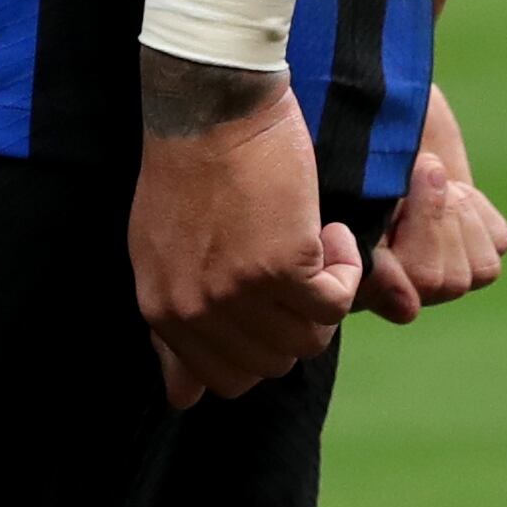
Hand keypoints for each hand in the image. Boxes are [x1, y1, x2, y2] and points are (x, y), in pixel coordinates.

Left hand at [129, 69, 362, 408]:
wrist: (208, 104)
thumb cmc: (191, 169)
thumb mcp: (161, 253)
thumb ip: (175, 325)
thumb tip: (184, 401)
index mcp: (162, 309)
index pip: (222, 381)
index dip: (259, 344)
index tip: (268, 298)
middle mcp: (193, 308)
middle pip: (272, 363)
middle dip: (293, 318)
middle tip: (290, 260)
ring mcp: (236, 291)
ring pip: (309, 337)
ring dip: (321, 289)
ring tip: (302, 234)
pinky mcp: (281, 264)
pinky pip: (336, 299)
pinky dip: (345, 267)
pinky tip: (324, 226)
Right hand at [361, 84, 506, 323]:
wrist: (384, 107)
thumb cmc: (351, 133)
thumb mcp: (345, 166)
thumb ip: (358, 209)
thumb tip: (391, 283)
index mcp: (352, 268)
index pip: (386, 298)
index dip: (392, 276)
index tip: (390, 209)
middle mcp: (397, 283)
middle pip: (436, 283)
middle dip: (432, 220)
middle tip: (418, 170)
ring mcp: (442, 271)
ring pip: (471, 273)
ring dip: (455, 214)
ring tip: (432, 177)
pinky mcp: (479, 247)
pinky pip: (495, 244)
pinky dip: (478, 210)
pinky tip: (454, 189)